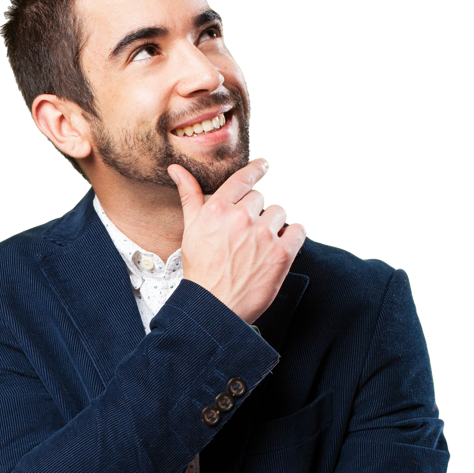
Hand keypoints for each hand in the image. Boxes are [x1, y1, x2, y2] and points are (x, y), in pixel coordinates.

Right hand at [167, 160, 305, 323]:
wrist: (214, 306)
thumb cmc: (201, 270)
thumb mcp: (190, 229)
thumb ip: (189, 195)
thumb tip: (176, 169)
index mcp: (218, 209)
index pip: (243, 179)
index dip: (255, 170)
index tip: (264, 166)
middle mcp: (241, 218)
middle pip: (259, 199)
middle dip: (254, 213)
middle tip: (245, 235)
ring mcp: (263, 235)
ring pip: (278, 214)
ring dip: (272, 226)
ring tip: (258, 246)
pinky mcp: (282, 254)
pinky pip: (297, 231)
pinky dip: (292, 238)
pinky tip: (278, 248)